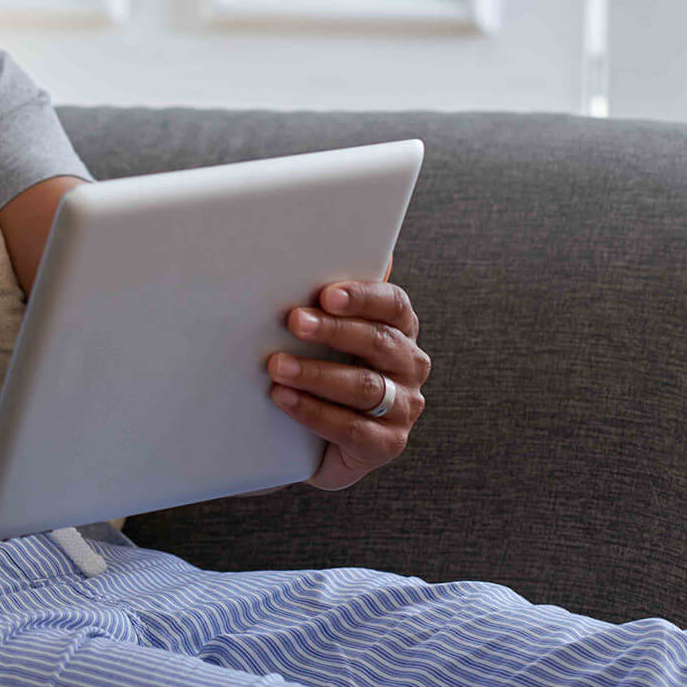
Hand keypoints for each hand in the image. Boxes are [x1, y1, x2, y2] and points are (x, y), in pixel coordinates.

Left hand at [265, 274, 428, 490]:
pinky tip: (283, 399)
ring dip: (316, 373)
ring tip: (276, 366)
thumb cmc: (322, 368)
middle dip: (334, 330)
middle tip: (293, 322)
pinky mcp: (387, 443)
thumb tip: (330, 243)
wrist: (316, 440)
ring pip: (364, 386)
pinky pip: (352, 427)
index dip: (363, 297)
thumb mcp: (324, 334)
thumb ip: (330, 298)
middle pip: (379, 342)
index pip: (394, 305)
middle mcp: (409, 366)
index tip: (326, 293)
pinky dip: (314, 411)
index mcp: (399, 330)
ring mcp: (403, 407)